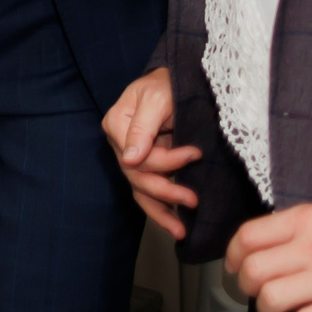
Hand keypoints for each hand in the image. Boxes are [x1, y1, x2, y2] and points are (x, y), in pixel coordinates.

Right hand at [103, 67, 200, 237]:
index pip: (137, 156)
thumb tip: (128, 159)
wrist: (179, 80)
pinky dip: (162, 207)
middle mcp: (122, 143)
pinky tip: (176, 223)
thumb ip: (141, 128)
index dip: (166, 161)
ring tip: (181, 231)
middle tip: (194, 200)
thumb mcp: (155, 98)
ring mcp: (135, 155)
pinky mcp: (151, 164)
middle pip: (137, 176)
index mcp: (117, 125)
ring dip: (161, 211)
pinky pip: (150, 190)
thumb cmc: (167, 83)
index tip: (195, 153)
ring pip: (141, 190)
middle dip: (166, 190)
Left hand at [229, 204, 311, 311]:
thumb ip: (294, 228)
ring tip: (274, 311)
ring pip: (272, 299)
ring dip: (266, 310)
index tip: (234, 266)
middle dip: (245, 285)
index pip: (248, 237)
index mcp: (304, 222)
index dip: (233, 255)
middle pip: (254, 270)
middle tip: (253, 290)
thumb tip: (265, 245)